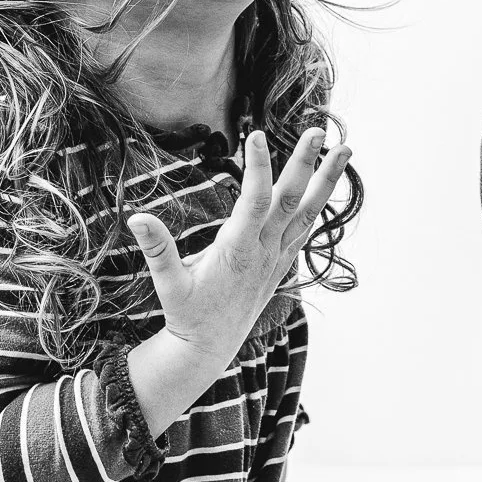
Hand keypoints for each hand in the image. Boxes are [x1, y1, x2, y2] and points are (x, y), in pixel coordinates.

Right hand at [129, 127, 349, 372]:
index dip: (256, 168)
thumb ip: (157, 250)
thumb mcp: (168, 284)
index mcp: (236, 251)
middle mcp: (263, 251)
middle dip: (305, 165)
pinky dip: (319, 204)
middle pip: (289, 201)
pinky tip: (329, 184)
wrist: (209, 349)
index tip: (256, 134)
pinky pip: (305, 229)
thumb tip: (136, 218)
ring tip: (345, 150)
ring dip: (326, 181)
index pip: (252, 202)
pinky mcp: (280, 263)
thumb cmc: (186, 315)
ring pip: (307, 214)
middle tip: (318, 131)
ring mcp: (276, 257)